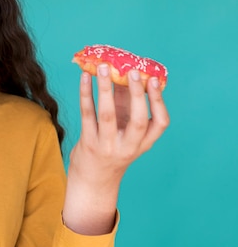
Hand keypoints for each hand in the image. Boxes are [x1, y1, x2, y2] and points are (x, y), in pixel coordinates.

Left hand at [62, 64, 169, 234]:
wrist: (93, 179)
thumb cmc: (112, 147)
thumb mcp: (125, 131)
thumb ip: (127, 106)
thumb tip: (124, 74)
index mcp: (144, 143)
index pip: (161, 123)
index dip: (159, 101)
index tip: (154, 80)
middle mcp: (129, 146)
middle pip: (138, 120)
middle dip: (137, 94)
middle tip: (132, 71)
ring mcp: (108, 146)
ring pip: (108, 115)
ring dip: (105, 89)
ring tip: (103, 67)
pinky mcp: (88, 143)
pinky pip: (87, 114)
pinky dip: (86, 94)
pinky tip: (85, 78)